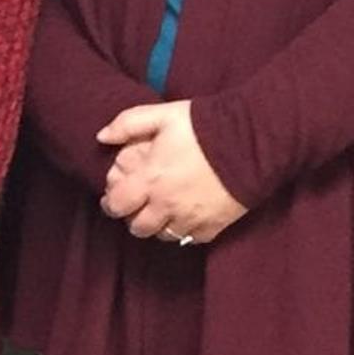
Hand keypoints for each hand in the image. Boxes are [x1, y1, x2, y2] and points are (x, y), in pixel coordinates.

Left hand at [97, 101, 247, 246]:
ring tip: (164, 210)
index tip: (114, 198)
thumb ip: (128, 124)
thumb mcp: (163, 115)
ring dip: (159, 226)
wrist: (251, 141)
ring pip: (164, 236)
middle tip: (139, 205)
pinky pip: (192, 238)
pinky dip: (186, 231)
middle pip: (137, 227)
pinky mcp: (214, 226)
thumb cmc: (203, 126)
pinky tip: (188, 215)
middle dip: (134, 217)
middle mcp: (166, 205)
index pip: (116, 205)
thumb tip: (102, 136)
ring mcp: (191, 219)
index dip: (111, 204)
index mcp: (150, 180)